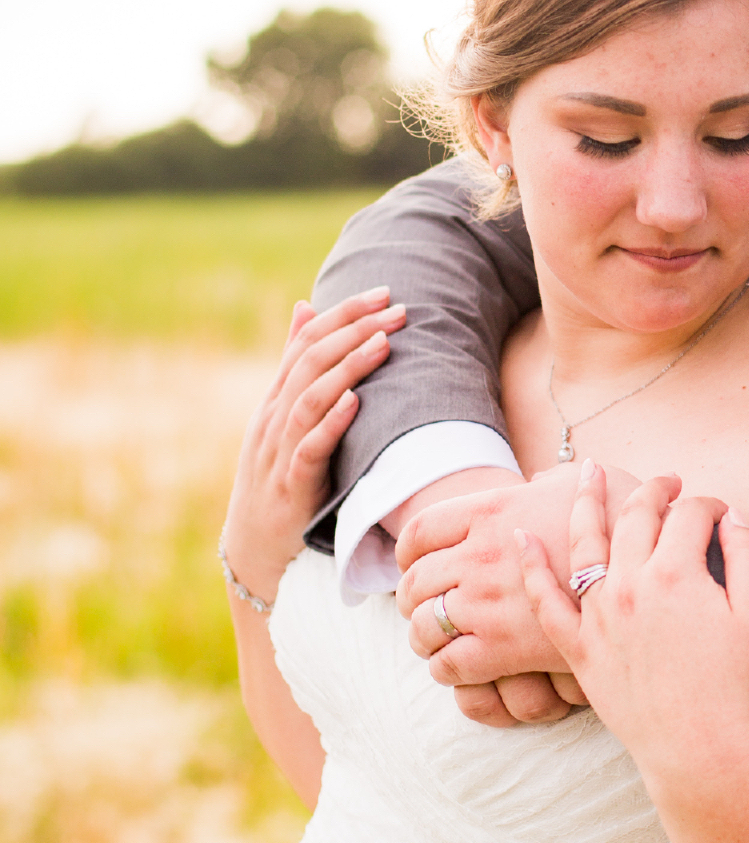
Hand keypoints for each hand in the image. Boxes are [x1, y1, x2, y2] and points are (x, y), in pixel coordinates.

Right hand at [221, 289, 403, 602]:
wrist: (256, 549)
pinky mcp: (291, 486)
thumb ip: (297, 366)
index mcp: (276, 399)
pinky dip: (331, 423)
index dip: (344, 314)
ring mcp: (278, 451)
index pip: (307, 342)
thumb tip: (305, 308)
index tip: (384, 293)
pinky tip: (355, 402)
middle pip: (311, 361)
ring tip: (383, 344)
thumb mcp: (285, 418)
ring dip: (348, 368)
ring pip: (310, 397)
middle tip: (398, 311)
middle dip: (355, 331)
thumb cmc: (278, 478)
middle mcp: (273, 417)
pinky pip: (309, 449)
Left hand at [396, 463, 641, 714]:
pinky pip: (448, 663)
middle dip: (413, 597)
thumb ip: (551, 481)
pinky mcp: (506, 649)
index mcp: (494, 511)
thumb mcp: (583, 484)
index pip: (418, 531)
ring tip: (437, 638)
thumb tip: (540, 478)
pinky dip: (443, 666)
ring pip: (423, 625)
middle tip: (425, 606)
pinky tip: (458, 664)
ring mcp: (490, 604)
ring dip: (423, 634)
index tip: (417, 564)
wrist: (657, 570)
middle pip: (414, 581)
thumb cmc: (627, 521)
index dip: (408, 552)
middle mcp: (483, 556)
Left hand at [517, 465, 748, 790]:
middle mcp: (630, 585)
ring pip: (585, 542)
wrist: (697, 744)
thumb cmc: (733, 681)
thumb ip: (748, 555)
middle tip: (668, 481)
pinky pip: (546, 601)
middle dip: (655, 491)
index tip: (721, 513)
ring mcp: (599, 615)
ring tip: (589, 472)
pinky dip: (531, 568)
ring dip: (586, 501)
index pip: (690, 515)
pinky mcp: (579, 646)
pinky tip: (521, 538)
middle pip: (636, 517)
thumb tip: (732, 517)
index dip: (709, 505)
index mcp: (677, 573)